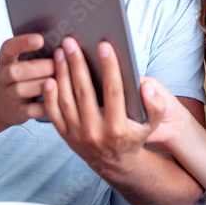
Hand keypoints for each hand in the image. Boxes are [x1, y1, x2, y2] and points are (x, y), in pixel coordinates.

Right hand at [0, 34, 54, 127]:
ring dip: (43, 85)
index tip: (40, 39)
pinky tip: (60, 97)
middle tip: (59, 64)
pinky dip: (46, 103)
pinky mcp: (16, 113)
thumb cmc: (19, 78)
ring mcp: (7, 96)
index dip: (23, 43)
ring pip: (21, 90)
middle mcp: (3, 77)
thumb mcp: (19, 62)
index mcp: (5, 60)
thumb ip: (36, 53)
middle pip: (16, 71)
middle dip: (40, 67)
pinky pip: (31, 109)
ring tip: (60, 80)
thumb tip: (63, 44)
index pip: (8, 48)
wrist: (0, 105)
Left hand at [43, 37, 182, 175]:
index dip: (110, 67)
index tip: (104, 45)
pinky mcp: (65, 135)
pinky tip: (51, 76)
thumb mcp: (152, 124)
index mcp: (118, 128)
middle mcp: (95, 132)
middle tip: (71, 42)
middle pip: (84, 92)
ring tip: (60, 53)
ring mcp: (77, 135)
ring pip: (66, 100)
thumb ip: (155, 105)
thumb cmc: (133, 135)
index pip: (113, 91)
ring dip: (62, 74)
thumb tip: (145, 87)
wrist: (114, 162)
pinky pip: (54, 113)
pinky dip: (50, 95)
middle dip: (78, 64)